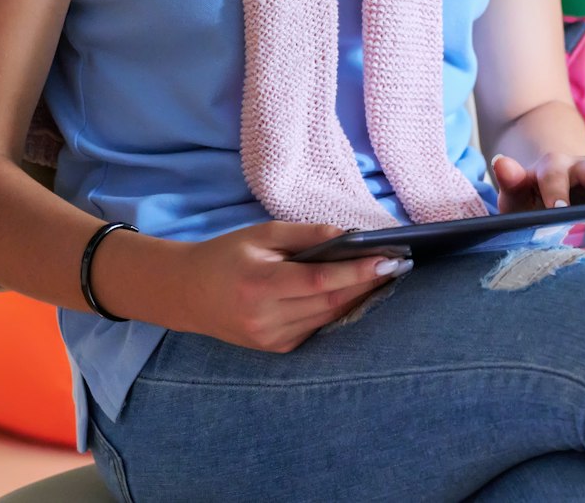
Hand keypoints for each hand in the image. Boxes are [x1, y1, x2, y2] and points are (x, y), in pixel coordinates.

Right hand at [167, 220, 407, 353]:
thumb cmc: (226, 255)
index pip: (322, 282)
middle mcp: (266, 319)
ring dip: (359, 298)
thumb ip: (309, 235)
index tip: (392, 259)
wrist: (185, 294)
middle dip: (369, 284)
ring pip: (329, 318)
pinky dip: (338, 310)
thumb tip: (353, 237)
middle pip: (332, 302)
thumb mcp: (263, 234)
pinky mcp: (277, 349)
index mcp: (260, 286)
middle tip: (399, 264)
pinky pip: (317, 328)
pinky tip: (355, 293)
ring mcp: (271, 340)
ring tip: (385, 275)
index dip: (360, 272)